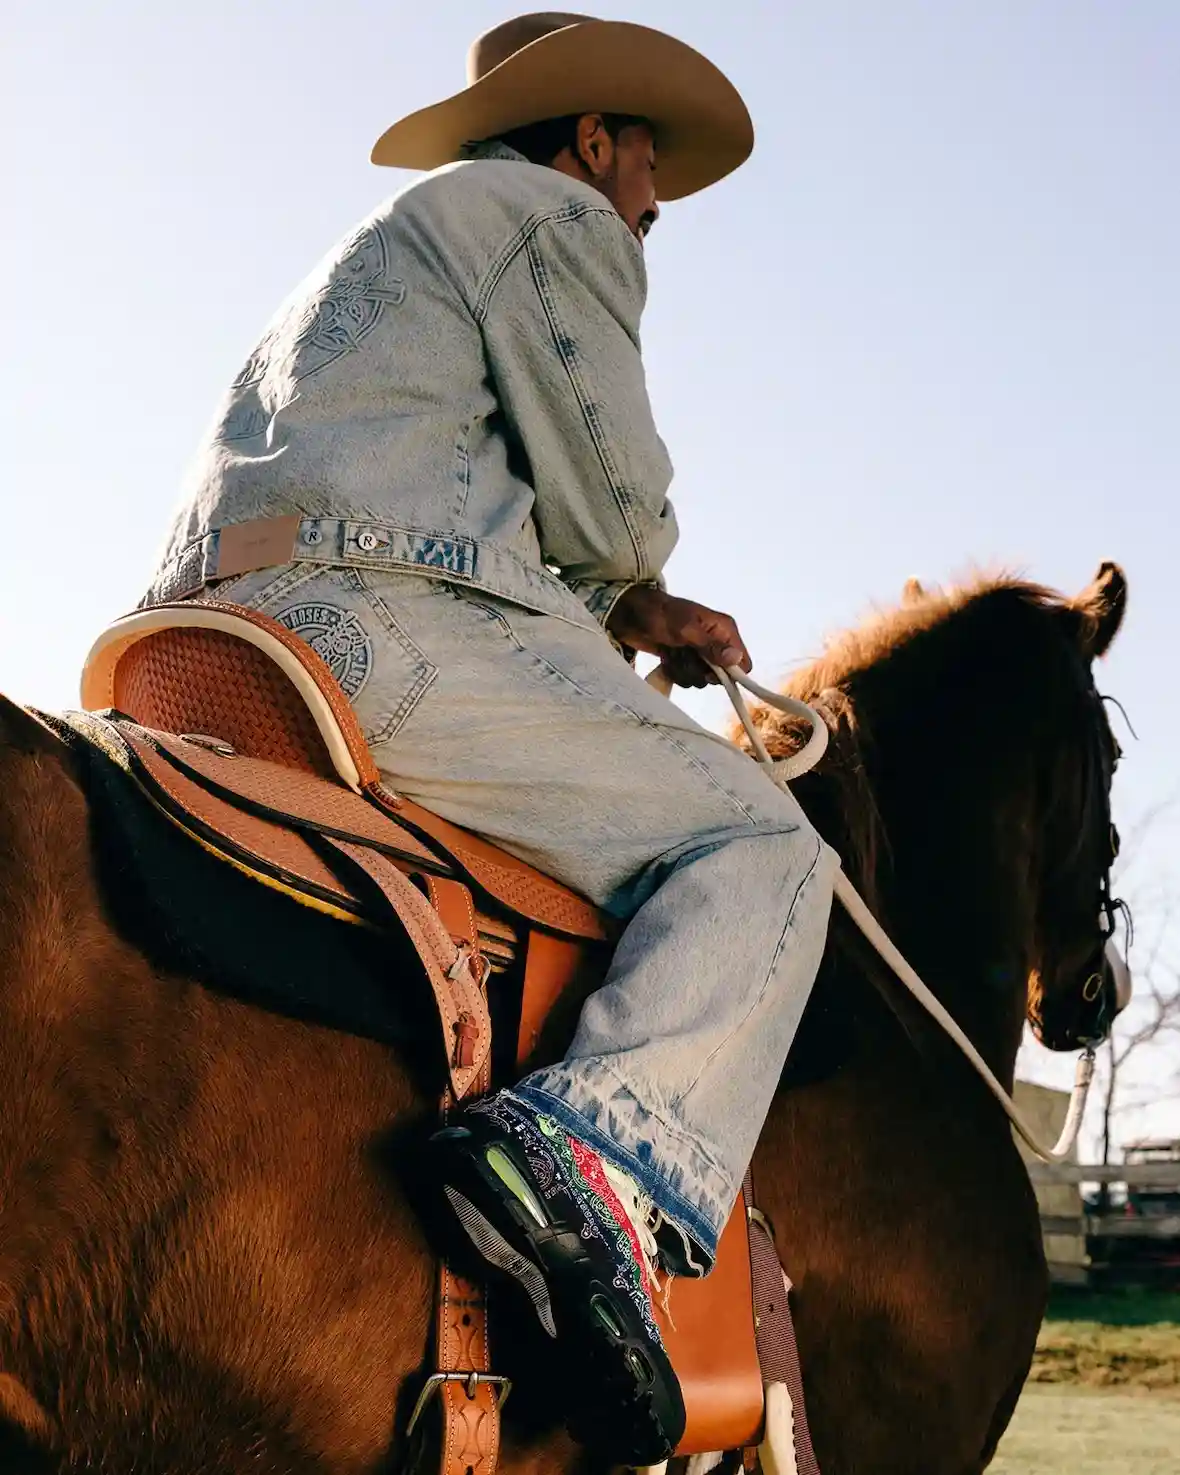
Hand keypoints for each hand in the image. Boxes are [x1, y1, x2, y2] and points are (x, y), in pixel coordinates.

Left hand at [607, 586, 751, 688]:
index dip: (730, 673)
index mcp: (724, 629)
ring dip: (684, 671)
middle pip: (721, 675)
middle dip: (700, 672)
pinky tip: (665, 658)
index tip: (709, 671)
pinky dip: (674, 671)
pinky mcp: (683, 659)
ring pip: (701, 678)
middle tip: (684, 657)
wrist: (630, 614)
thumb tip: (736, 659)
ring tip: (671, 654)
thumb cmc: (660, 615)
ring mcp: (698, 652)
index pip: (743, 662)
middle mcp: (715, 641)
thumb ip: (711, 646)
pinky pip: (686, 677)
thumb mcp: (686, 630)